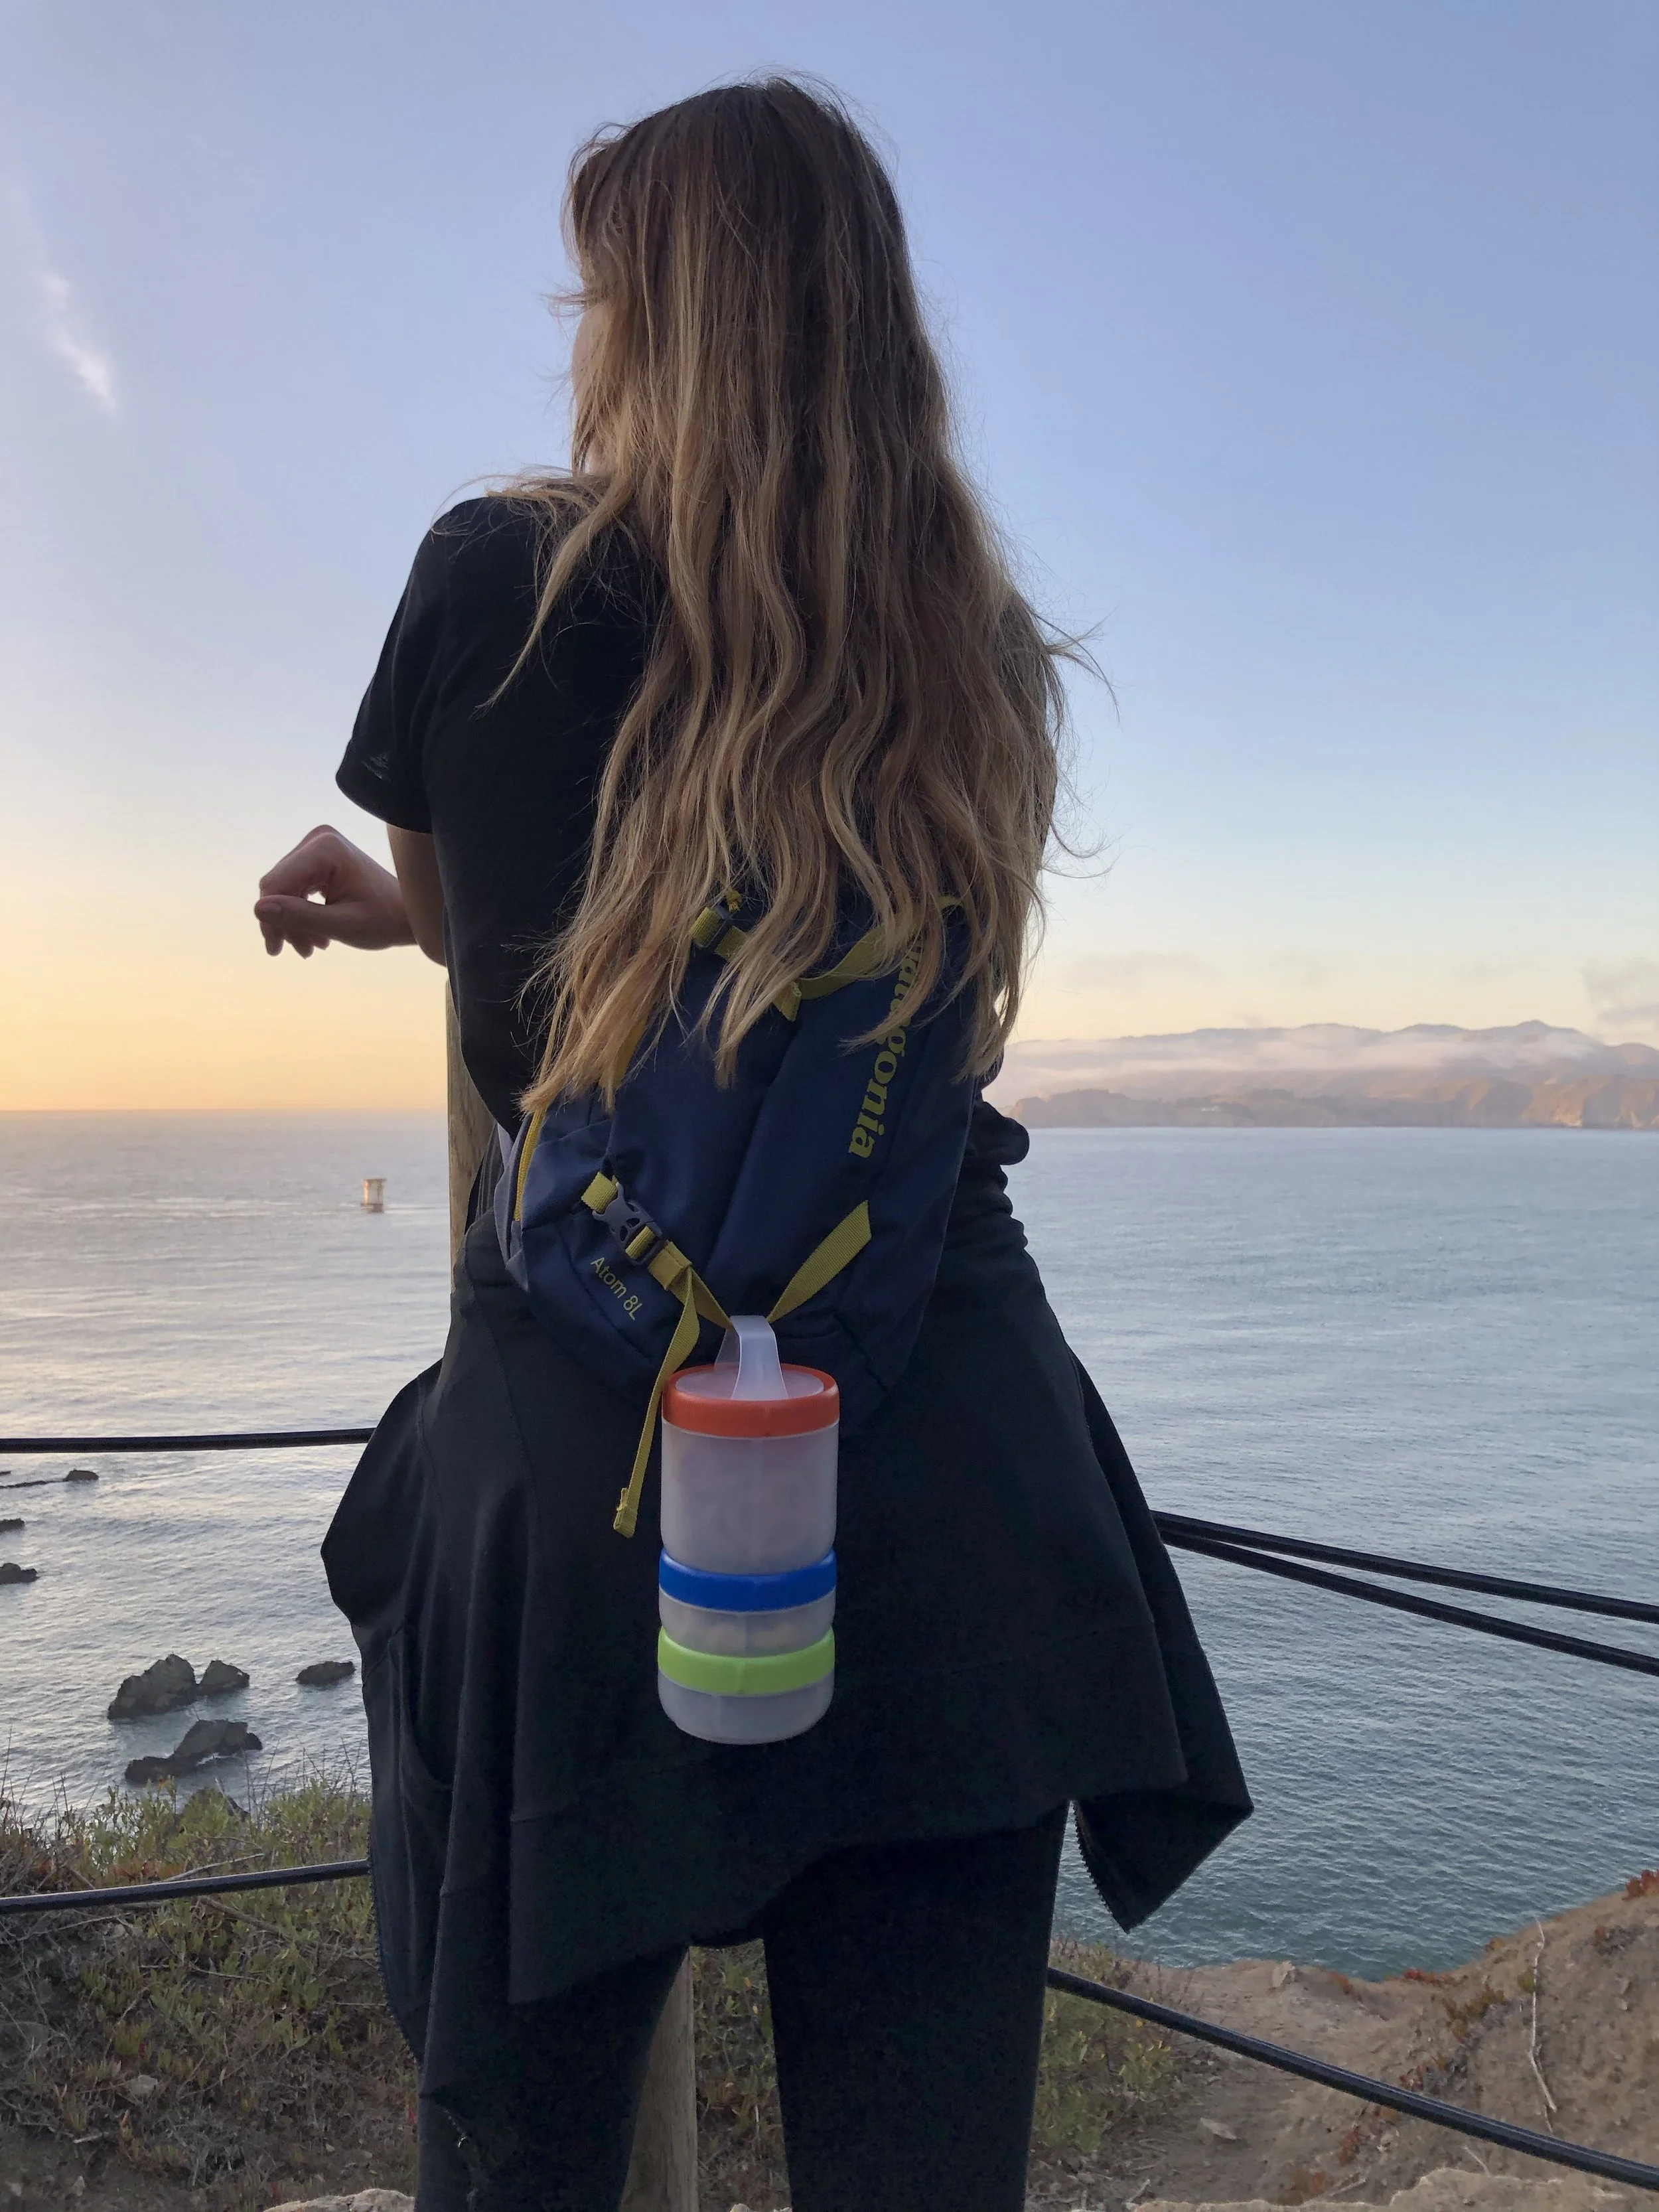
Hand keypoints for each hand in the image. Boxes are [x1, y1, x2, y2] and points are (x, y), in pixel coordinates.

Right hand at [254, 825, 415, 956]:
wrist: (410, 913)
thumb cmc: (385, 919)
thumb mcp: (342, 925)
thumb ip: (300, 917)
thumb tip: (257, 910)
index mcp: (325, 848)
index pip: (277, 883)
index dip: (270, 918)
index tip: (275, 949)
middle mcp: (318, 840)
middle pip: (278, 886)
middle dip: (285, 923)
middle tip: (302, 952)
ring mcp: (318, 847)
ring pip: (285, 890)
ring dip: (294, 922)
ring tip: (312, 949)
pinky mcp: (319, 858)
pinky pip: (296, 887)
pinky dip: (302, 914)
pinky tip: (316, 938)